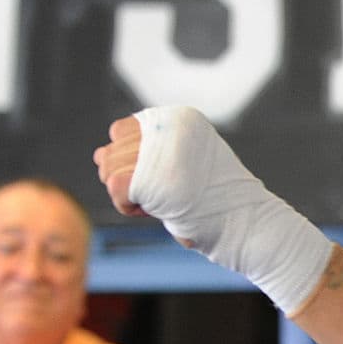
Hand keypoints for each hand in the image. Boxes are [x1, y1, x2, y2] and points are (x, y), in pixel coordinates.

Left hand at [91, 106, 332, 314]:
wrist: (245, 226)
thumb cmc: (216, 204)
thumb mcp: (180, 167)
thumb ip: (141, 156)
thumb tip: (97, 155)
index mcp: (179, 117)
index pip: (123, 131)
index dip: (134, 161)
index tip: (160, 181)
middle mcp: (168, 126)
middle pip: (113, 148)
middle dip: (127, 178)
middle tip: (157, 197)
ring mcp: (160, 150)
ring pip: (110, 167)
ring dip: (127, 193)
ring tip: (157, 204)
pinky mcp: (151, 177)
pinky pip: (114, 186)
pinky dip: (127, 205)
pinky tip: (151, 211)